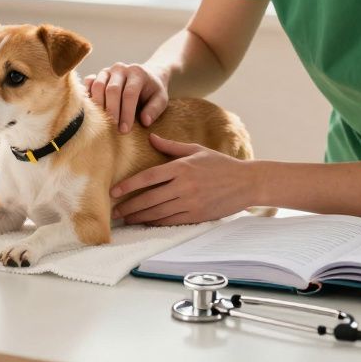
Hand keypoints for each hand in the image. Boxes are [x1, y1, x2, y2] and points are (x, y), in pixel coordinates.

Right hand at [84, 62, 168, 132]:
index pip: (129, 93)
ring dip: (99, 106)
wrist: (147, 75)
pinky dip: (88, 95)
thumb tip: (145, 121)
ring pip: (98, 86)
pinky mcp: (98, 75)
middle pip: (112, 90)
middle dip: (112, 111)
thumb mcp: (161, 99)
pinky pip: (88, 82)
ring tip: (103, 122)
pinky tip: (92, 110)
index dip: (126, 113)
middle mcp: (120, 68)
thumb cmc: (153, 90)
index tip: (125, 130)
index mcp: (137, 72)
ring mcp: (107, 70)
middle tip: (114, 128)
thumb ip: (155, 109)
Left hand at [110, 134, 254, 225]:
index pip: (149, 177)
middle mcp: (184, 186)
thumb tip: (151, 138)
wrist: (246, 183)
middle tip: (115, 212)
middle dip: (129, 207)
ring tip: (126, 220)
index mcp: (182, 168)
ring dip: (139, 217)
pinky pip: (171, 221)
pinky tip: (146, 223)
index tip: (114, 191)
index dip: (129, 185)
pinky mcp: (197, 215)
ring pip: (158, 213)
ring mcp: (190, 203)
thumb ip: (171, 146)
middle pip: (149, 198)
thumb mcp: (197, 150)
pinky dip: (156, 223)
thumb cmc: (221, 164)